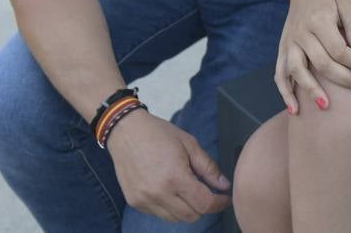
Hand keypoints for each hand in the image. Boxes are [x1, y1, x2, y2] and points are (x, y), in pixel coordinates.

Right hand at [107, 109, 230, 223]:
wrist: (126, 131)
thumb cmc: (158, 134)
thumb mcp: (190, 144)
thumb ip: (209, 168)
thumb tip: (224, 185)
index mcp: (175, 177)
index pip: (204, 204)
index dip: (219, 203)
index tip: (224, 197)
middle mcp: (158, 193)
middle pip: (192, 216)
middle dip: (204, 206)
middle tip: (208, 192)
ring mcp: (144, 200)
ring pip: (175, 219)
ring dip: (186, 209)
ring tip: (186, 188)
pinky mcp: (135, 202)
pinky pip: (159, 214)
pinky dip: (169, 207)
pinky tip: (169, 189)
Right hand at [274, 0, 350, 113]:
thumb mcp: (348, 2)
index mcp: (318, 20)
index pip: (339, 50)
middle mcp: (301, 33)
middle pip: (321, 63)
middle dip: (344, 79)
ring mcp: (289, 42)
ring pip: (296, 71)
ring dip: (310, 90)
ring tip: (325, 106)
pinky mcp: (283, 48)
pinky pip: (280, 73)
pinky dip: (285, 92)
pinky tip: (294, 109)